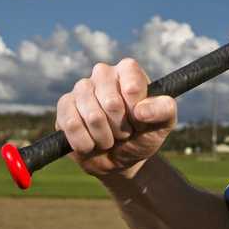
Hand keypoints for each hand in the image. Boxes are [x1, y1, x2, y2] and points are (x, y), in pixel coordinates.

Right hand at [55, 58, 176, 178]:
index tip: (140, 119)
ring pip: (92, 116)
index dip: (136, 111)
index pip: (132, 86)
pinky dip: (85, 143)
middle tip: (124, 132)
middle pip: (111, 103)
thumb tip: (141, 110)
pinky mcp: (64, 106)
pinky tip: (91, 144)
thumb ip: (164, 110)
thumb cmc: (143, 135)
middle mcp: (103, 73)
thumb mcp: (163, 124)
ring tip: (109, 139)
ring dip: (104, 138)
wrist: (120, 159)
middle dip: (121, 127)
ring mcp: (81, 88)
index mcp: (128, 70)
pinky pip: (71, 124)